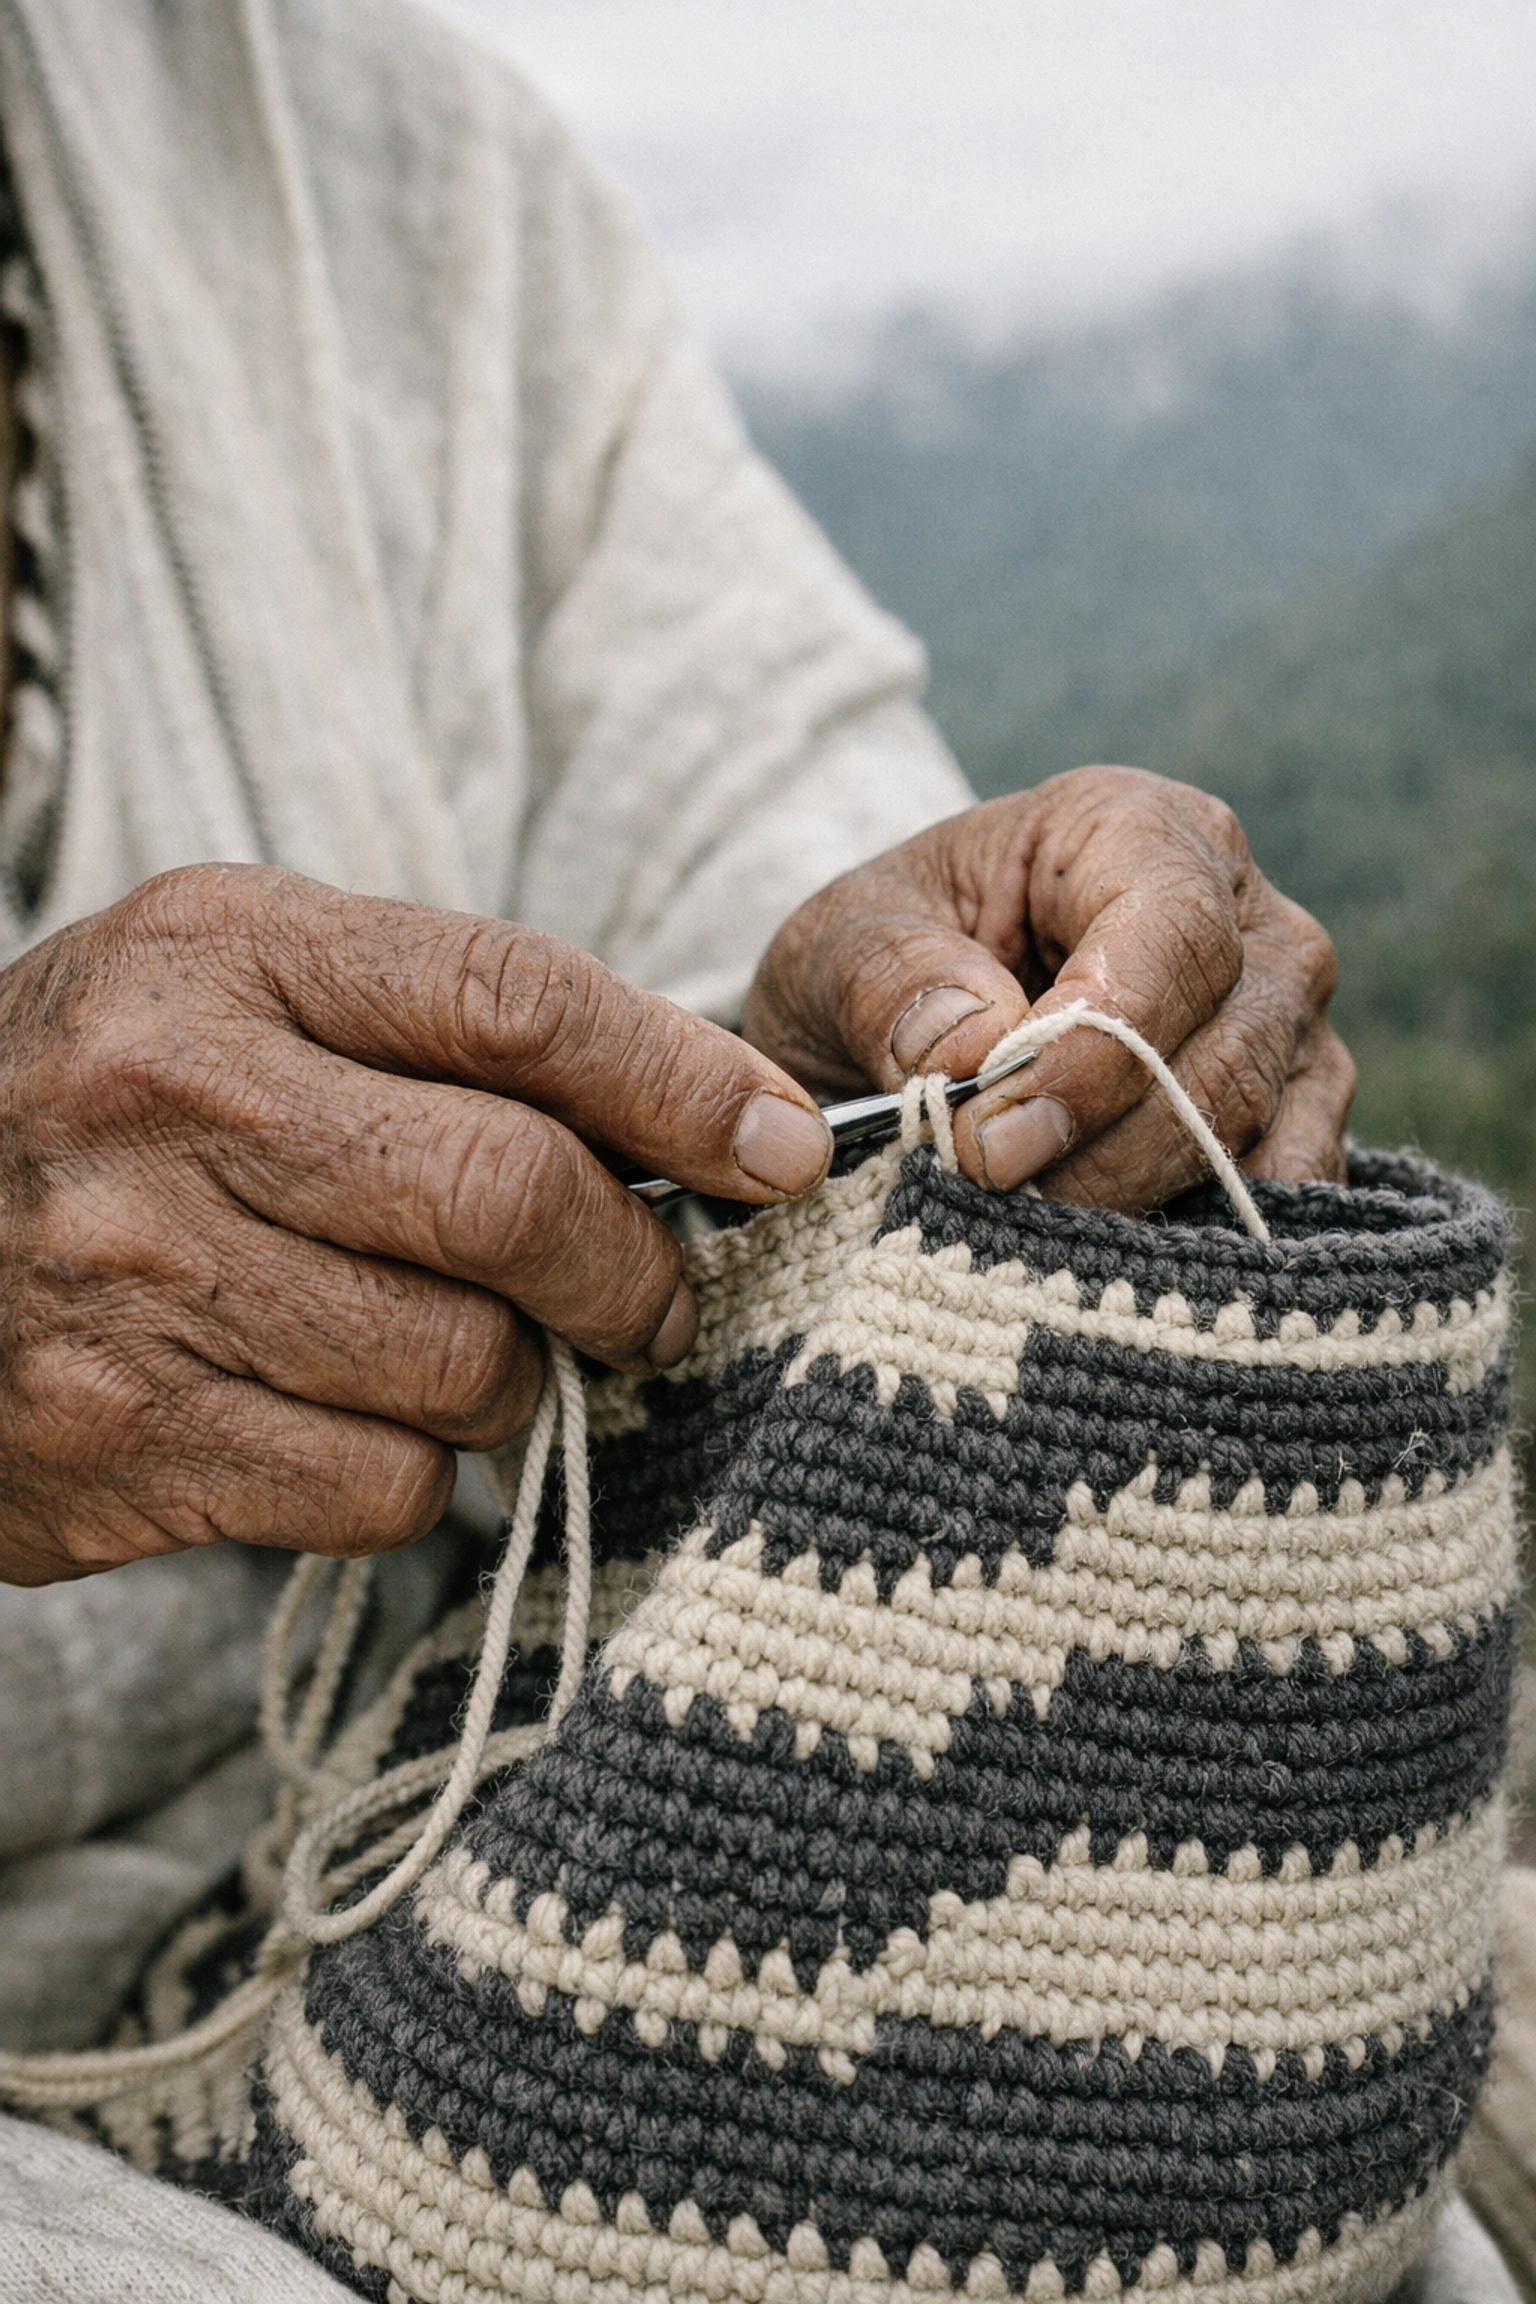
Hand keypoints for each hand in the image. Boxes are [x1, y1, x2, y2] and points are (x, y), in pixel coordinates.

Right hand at [0, 866, 831, 1584]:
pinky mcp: (118, 1437)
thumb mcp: (241, 1000)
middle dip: (632, 1269)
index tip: (780, 1149)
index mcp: (227, 951)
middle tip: (656, 1301)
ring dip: (517, 1385)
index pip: (515, 997)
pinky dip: (419, 1476)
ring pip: (464, 1366)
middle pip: (510, 1195)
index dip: (681, 1082)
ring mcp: (132, 1274)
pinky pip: (383, 1486)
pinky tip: (359, 1426)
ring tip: (467, 1359)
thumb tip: (711, 1127)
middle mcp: (171, 1097)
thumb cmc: (115, 1116)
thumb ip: (442, 1036)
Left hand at [743, 764, 1352, 1206]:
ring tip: (1018, 1232)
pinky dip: (1201, 1239)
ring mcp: (1283, 1021)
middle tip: (986, 1195)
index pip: (1171, 933)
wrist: (897, 1029)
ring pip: (1258, 1126)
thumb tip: (972, 1050)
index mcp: (1134, 830)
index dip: (1096, 1048)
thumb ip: (890, 982)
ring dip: (1138, 1201)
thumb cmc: (882, 966)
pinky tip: (1097, 1261)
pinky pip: (1288, 1189)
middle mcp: (1244, 916)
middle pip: (1227, 1047)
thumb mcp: (837, 947)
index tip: (989, 1137)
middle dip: (1103, 1147)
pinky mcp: (1293, 1112)